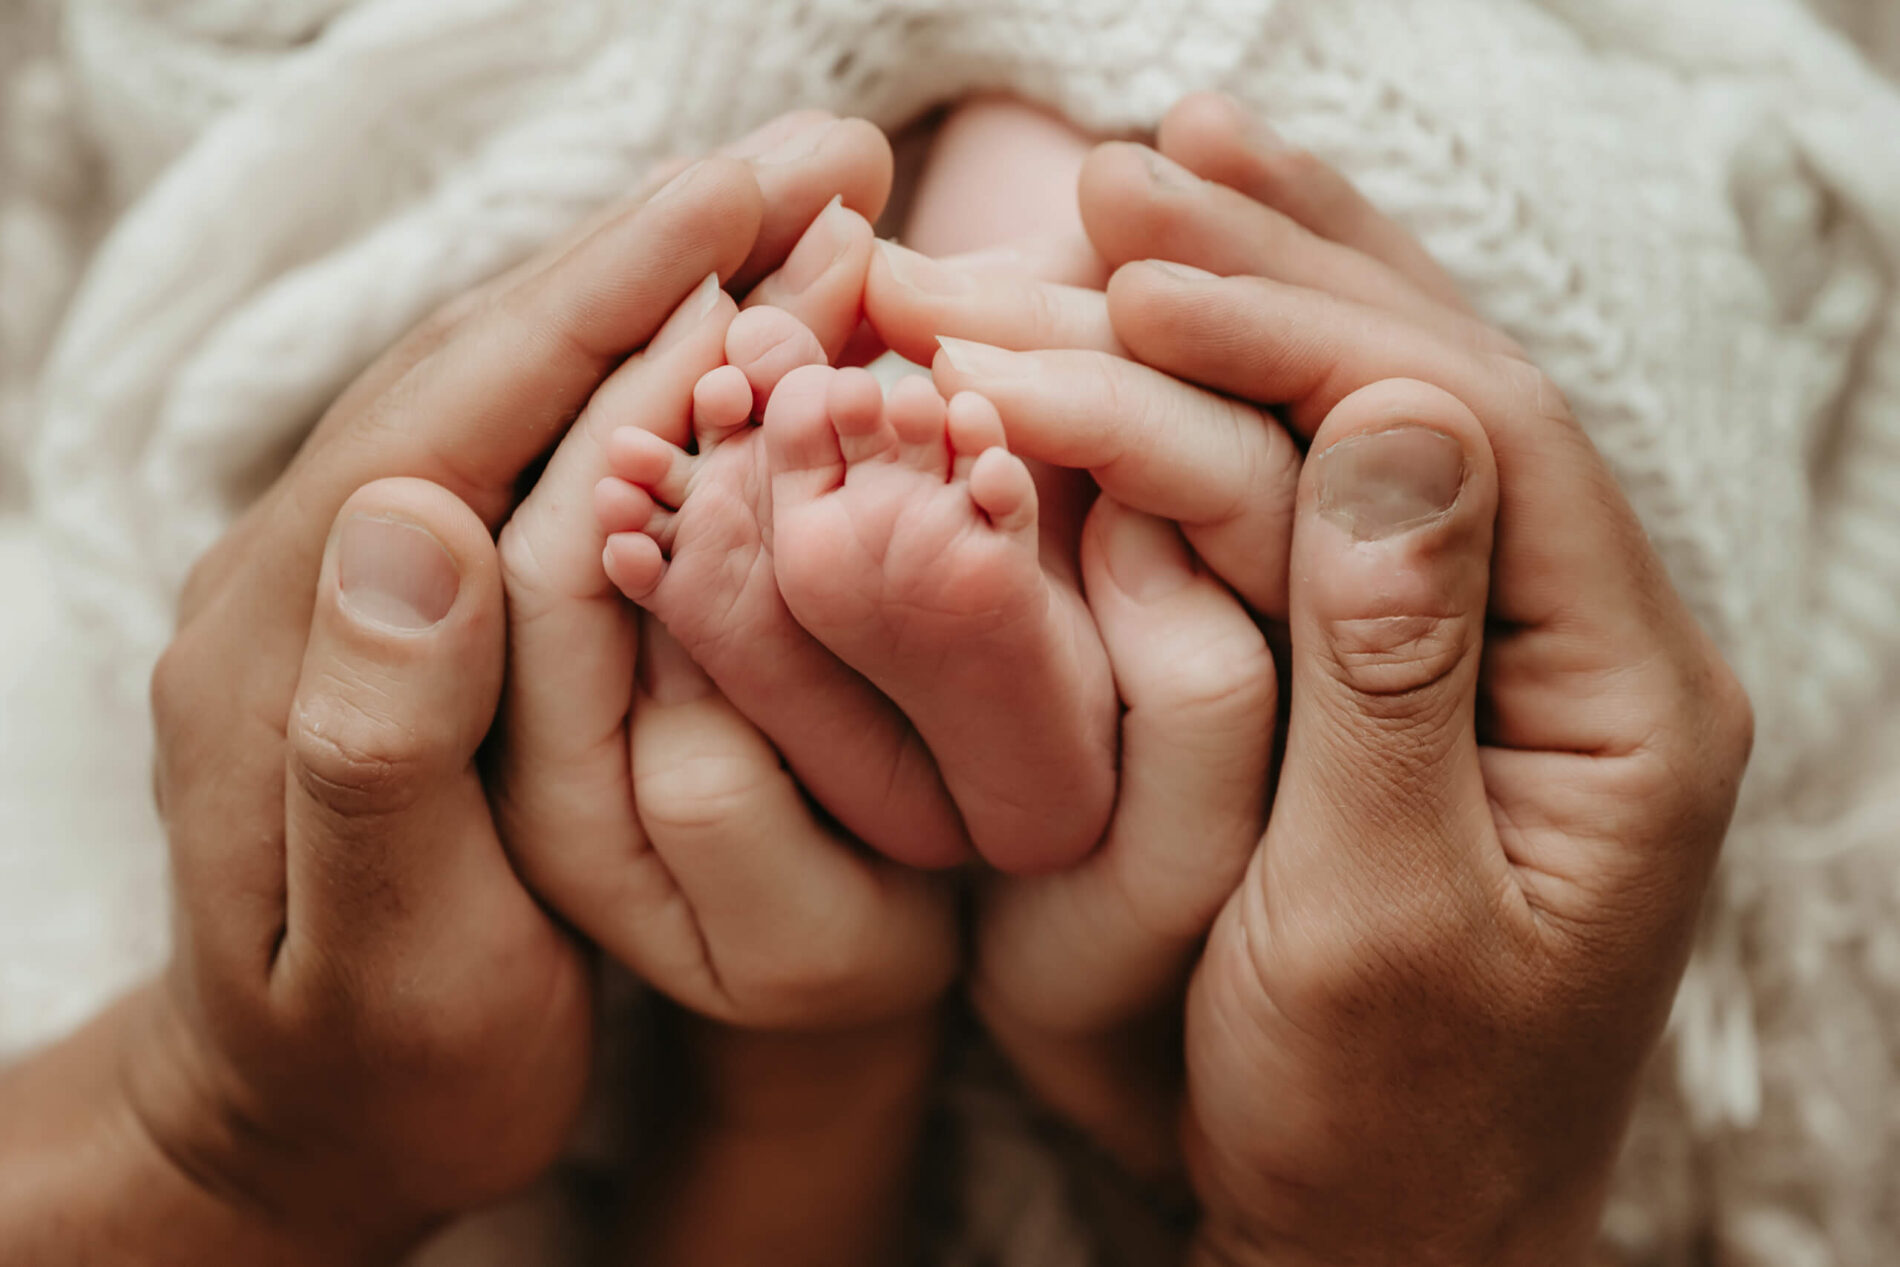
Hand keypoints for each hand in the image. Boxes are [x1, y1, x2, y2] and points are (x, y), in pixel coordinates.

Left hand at [0, 112, 887, 1264]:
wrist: (294, 1121)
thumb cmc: (374, 1066)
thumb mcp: (383, 949)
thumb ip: (374, 744)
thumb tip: (409, 519)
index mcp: (299, 631)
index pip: (470, 407)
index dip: (624, 291)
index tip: (771, 195)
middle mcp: (311, 566)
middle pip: (493, 354)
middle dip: (664, 244)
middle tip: (831, 160)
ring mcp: (356, 575)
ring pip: (513, 382)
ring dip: (656, 284)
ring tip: (801, 214)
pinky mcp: (407, 603)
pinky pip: (525, 447)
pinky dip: (630, 368)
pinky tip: (720, 338)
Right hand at [1091, 95, 1751, 1263]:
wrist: (1395, 1242)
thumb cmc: (1372, 1118)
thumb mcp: (1377, 917)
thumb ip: (1392, 670)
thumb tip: (1396, 420)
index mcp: (1626, 701)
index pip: (1477, 443)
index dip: (1306, 336)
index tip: (1139, 275)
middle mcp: (1599, 644)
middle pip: (1456, 391)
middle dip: (1288, 273)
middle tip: (1131, 173)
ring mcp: (1525, 650)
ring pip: (1415, 414)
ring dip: (1292, 287)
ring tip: (1180, 170)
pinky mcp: (1441, 669)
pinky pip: (1366, 489)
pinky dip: (1280, 383)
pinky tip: (1213, 309)